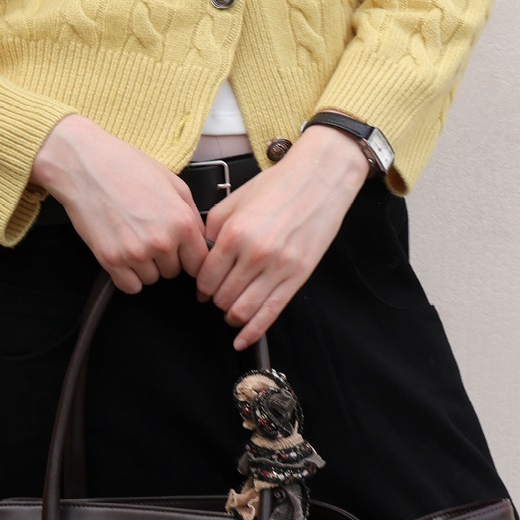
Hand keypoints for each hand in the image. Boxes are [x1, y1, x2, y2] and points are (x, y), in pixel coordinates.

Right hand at [31, 115, 208, 293]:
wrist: (85, 165)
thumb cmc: (127, 168)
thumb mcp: (172, 183)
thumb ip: (191, 215)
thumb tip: (200, 238)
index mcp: (182, 223)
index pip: (199, 262)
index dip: (191, 258)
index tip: (183, 255)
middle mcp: (162, 242)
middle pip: (174, 272)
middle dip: (165, 258)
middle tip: (149, 234)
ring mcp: (135, 254)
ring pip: (151, 279)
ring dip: (145, 266)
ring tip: (132, 238)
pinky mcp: (111, 260)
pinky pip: (130, 286)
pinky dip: (127, 276)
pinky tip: (123, 253)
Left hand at [197, 126, 371, 348]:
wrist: (319, 180)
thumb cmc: (278, 186)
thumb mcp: (234, 201)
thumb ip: (212, 230)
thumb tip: (202, 257)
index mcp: (234, 234)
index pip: (206, 277)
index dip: (200, 287)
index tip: (202, 288)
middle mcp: (255, 254)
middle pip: (222, 297)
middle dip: (215, 300)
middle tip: (217, 296)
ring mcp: (278, 268)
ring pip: (243, 310)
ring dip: (231, 316)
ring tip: (230, 311)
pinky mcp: (297, 277)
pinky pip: (271, 313)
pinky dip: (253, 331)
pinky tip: (243, 339)